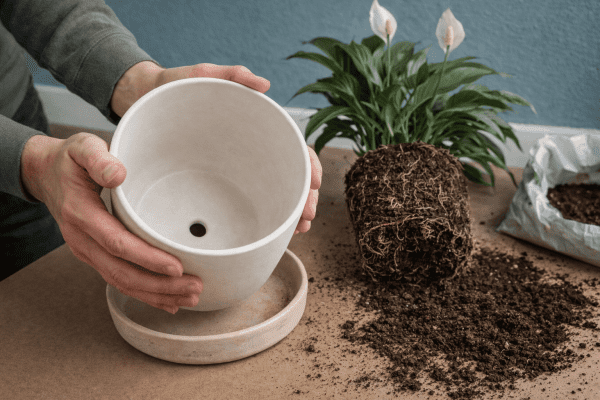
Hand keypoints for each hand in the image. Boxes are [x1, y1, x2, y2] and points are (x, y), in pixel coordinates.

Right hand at [20, 133, 202, 313]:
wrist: (45, 174)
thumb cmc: (69, 161)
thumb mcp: (81, 147)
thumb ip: (99, 159)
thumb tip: (118, 174)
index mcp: (81, 214)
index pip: (117, 243)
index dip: (147, 258)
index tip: (176, 267)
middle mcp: (82, 239)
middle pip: (122, 272)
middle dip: (160, 285)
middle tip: (194, 288)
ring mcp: (87, 251)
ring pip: (121, 282)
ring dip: (156, 294)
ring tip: (189, 298)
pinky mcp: (94, 256)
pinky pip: (118, 280)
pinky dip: (144, 294)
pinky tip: (167, 300)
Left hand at [111, 61, 323, 234]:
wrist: (144, 102)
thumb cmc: (176, 86)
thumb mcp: (204, 76)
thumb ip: (233, 75)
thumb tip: (265, 85)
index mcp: (255, 127)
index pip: (294, 147)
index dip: (309, 167)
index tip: (314, 184)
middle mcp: (250, 151)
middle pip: (290, 177)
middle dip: (303, 200)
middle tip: (304, 220)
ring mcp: (235, 168)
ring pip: (273, 194)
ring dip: (288, 214)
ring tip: (295, 232)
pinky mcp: (217, 181)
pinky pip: (244, 201)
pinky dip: (262, 217)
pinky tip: (268, 232)